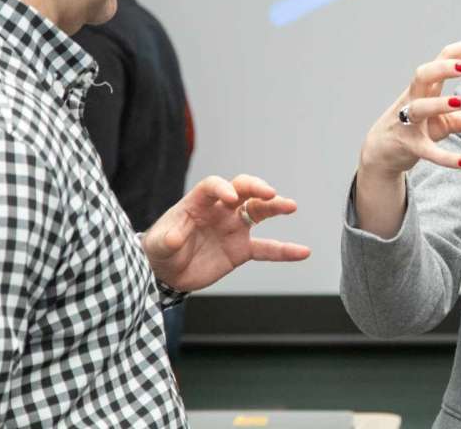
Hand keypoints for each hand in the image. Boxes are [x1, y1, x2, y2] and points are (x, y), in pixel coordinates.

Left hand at [142, 174, 307, 291]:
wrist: (167, 273)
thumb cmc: (159, 251)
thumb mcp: (157, 245)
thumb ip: (166, 239)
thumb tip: (174, 238)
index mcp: (198, 203)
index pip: (213, 186)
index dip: (222, 188)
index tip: (229, 197)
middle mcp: (220, 210)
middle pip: (242, 190)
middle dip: (256, 188)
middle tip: (270, 193)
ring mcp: (233, 228)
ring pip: (259, 211)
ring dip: (275, 207)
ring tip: (291, 206)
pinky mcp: (241, 249)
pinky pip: (267, 248)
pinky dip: (284, 251)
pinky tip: (303, 252)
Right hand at [358, 39, 460, 176]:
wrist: (381, 151)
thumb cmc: (417, 128)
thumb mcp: (446, 122)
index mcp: (426, 87)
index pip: (444, 58)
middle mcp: (414, 99)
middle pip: (423, 75)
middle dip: (443, 68)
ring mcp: (408, 122)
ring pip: (418, 108)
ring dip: (438, 104)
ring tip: (460, 102)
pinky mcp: (408, 146)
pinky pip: (426, 150)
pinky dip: (445, 157)